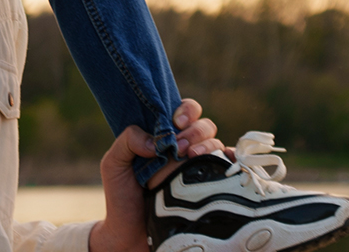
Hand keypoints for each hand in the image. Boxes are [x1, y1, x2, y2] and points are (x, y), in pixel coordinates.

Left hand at [89, 100, 221, 251]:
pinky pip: (232, 170)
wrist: (131, 237)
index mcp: (163, 139)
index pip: (183, 113)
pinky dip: (234, 160)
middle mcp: (184, 151)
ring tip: (191, 157)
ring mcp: (198, 170)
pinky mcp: (211, 190)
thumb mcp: (114, 163)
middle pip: (204, 126)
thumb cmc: (122, 197)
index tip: (175, 123)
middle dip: (195, 131)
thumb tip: (155, 139)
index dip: (185, 111)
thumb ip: (127, 140)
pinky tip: (228, 161)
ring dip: (208, 145)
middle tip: (179, 147)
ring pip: (217, 144)